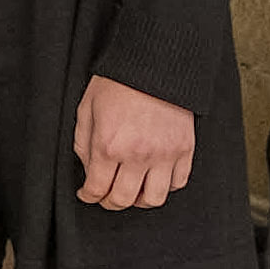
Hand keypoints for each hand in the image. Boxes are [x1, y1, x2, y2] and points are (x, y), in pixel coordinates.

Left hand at [72, 72, 196, 212]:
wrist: (154, 65)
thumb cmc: (116, 84)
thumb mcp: (86, 110)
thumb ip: (84, 144)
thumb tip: (88, 169)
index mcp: (109, 146)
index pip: (97, 188)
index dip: (88, 196)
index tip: (86, 194)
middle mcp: (138, 155)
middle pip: (124, 199)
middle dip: (110, 202)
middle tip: (106, 197)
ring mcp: (165, 154)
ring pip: (154, 199)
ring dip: (139, 200)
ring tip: (131, 191)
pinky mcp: (185, 150)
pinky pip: (178, 183)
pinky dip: (165, 187)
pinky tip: (153, 178)